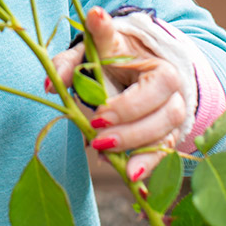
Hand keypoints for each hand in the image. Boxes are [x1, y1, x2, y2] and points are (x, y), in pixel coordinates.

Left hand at [48, 6, 191, 182]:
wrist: (137, 63)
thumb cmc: (112, 56)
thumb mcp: (89, 53)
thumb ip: (69, 64)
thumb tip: (49, 86)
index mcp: (155, 61)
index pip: (153, 81)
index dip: (126, 102)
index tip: (99, 111)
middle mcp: (173, 85)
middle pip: (164, 109)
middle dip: (129, 125)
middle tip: (97, 131)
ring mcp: (176, 109)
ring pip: (167, 131)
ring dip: (136, 146)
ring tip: (104, 152)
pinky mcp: (172, 131)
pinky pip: (165, 151)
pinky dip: (147, 164)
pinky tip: (128, 173)